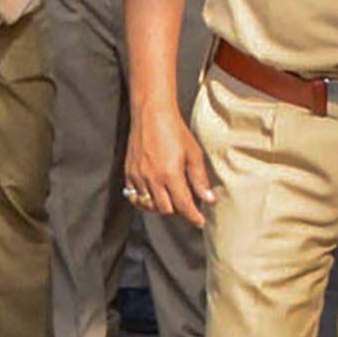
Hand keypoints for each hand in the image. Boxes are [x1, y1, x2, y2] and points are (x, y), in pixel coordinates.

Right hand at [124, 111, 215, 227]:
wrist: (151, 114)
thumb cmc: (175, 131)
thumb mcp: (193, 153)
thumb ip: (200, 178)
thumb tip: (209, 199)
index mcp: (170, 174)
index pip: (183, 205)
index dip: (193, 217)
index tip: (200, 222)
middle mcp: (152, 178)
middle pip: (166, 209)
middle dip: (178, 211)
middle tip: (187, 206)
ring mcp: (138, 176)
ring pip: (149, 205)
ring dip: (162, 207)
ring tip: (171, 201)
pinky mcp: (129, 173)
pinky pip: (134, 197)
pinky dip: (145, 201)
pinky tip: (154, 196)